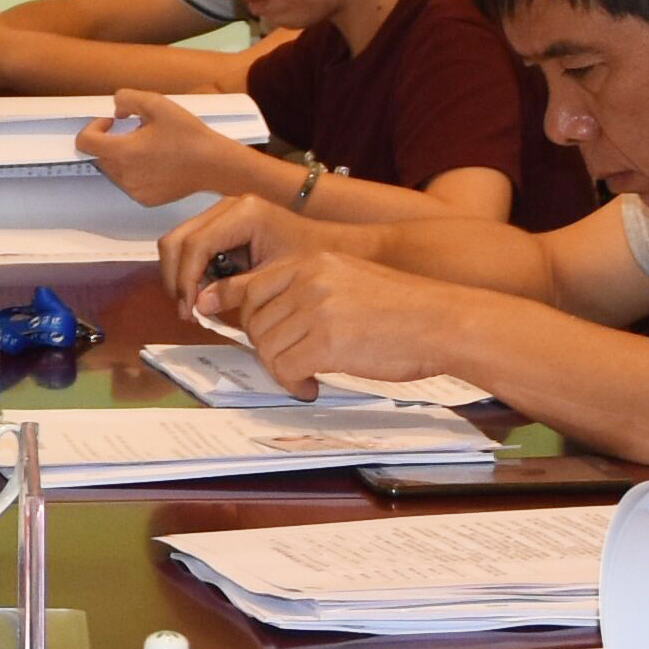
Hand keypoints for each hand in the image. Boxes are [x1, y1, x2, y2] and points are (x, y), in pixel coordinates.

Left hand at [78, 95, 259, 204]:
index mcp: (123, 152)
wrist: (214, 164)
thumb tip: (116, 109)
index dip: (93, 127)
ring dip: (120, 156)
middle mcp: (125, 175)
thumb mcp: (158, 104)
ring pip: (112, 170)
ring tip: (148, 146)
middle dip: (109, 140)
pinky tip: (155, 161)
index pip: (85, 142)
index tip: (109, 122)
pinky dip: (133, 171)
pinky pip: (128, 183)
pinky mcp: (145, 198)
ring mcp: (134, 190)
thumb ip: (127, 99)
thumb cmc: (190, 137)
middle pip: (98, 156)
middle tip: (135, 130)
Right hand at [163, 189, 318, 306]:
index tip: (190, 310)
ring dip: (181, 276)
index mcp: (244, 213)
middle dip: (177, 278)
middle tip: (188, 311)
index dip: (186, 280)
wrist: (331, 246)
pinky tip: (205, 293)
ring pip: (178, 243)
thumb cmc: (311, 259)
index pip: (196, 245)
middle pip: (177, 240)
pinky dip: (191, 271)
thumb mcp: (275, 279)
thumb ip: (235, 291)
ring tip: (195, 306)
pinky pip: (192, 247)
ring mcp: (222, 213)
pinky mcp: (221, 225)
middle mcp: (227, 206)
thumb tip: (198, 307)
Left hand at [210, 249, 476, 399]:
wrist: (442, 321)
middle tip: (287, 361)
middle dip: (263, 346)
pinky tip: (312, 386)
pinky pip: (286, 368)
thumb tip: (265, 314)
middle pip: (253, 320)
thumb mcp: (347, 279)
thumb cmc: (401, 308)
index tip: (206, 309)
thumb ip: (305, 289)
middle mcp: (308, 279)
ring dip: (280, 368)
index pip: (249, 282)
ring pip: (266, 346)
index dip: (224, 300)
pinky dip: (293, 382)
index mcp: (311, 262)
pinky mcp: (327, 341)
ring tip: (305, 376)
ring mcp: (316, 309)